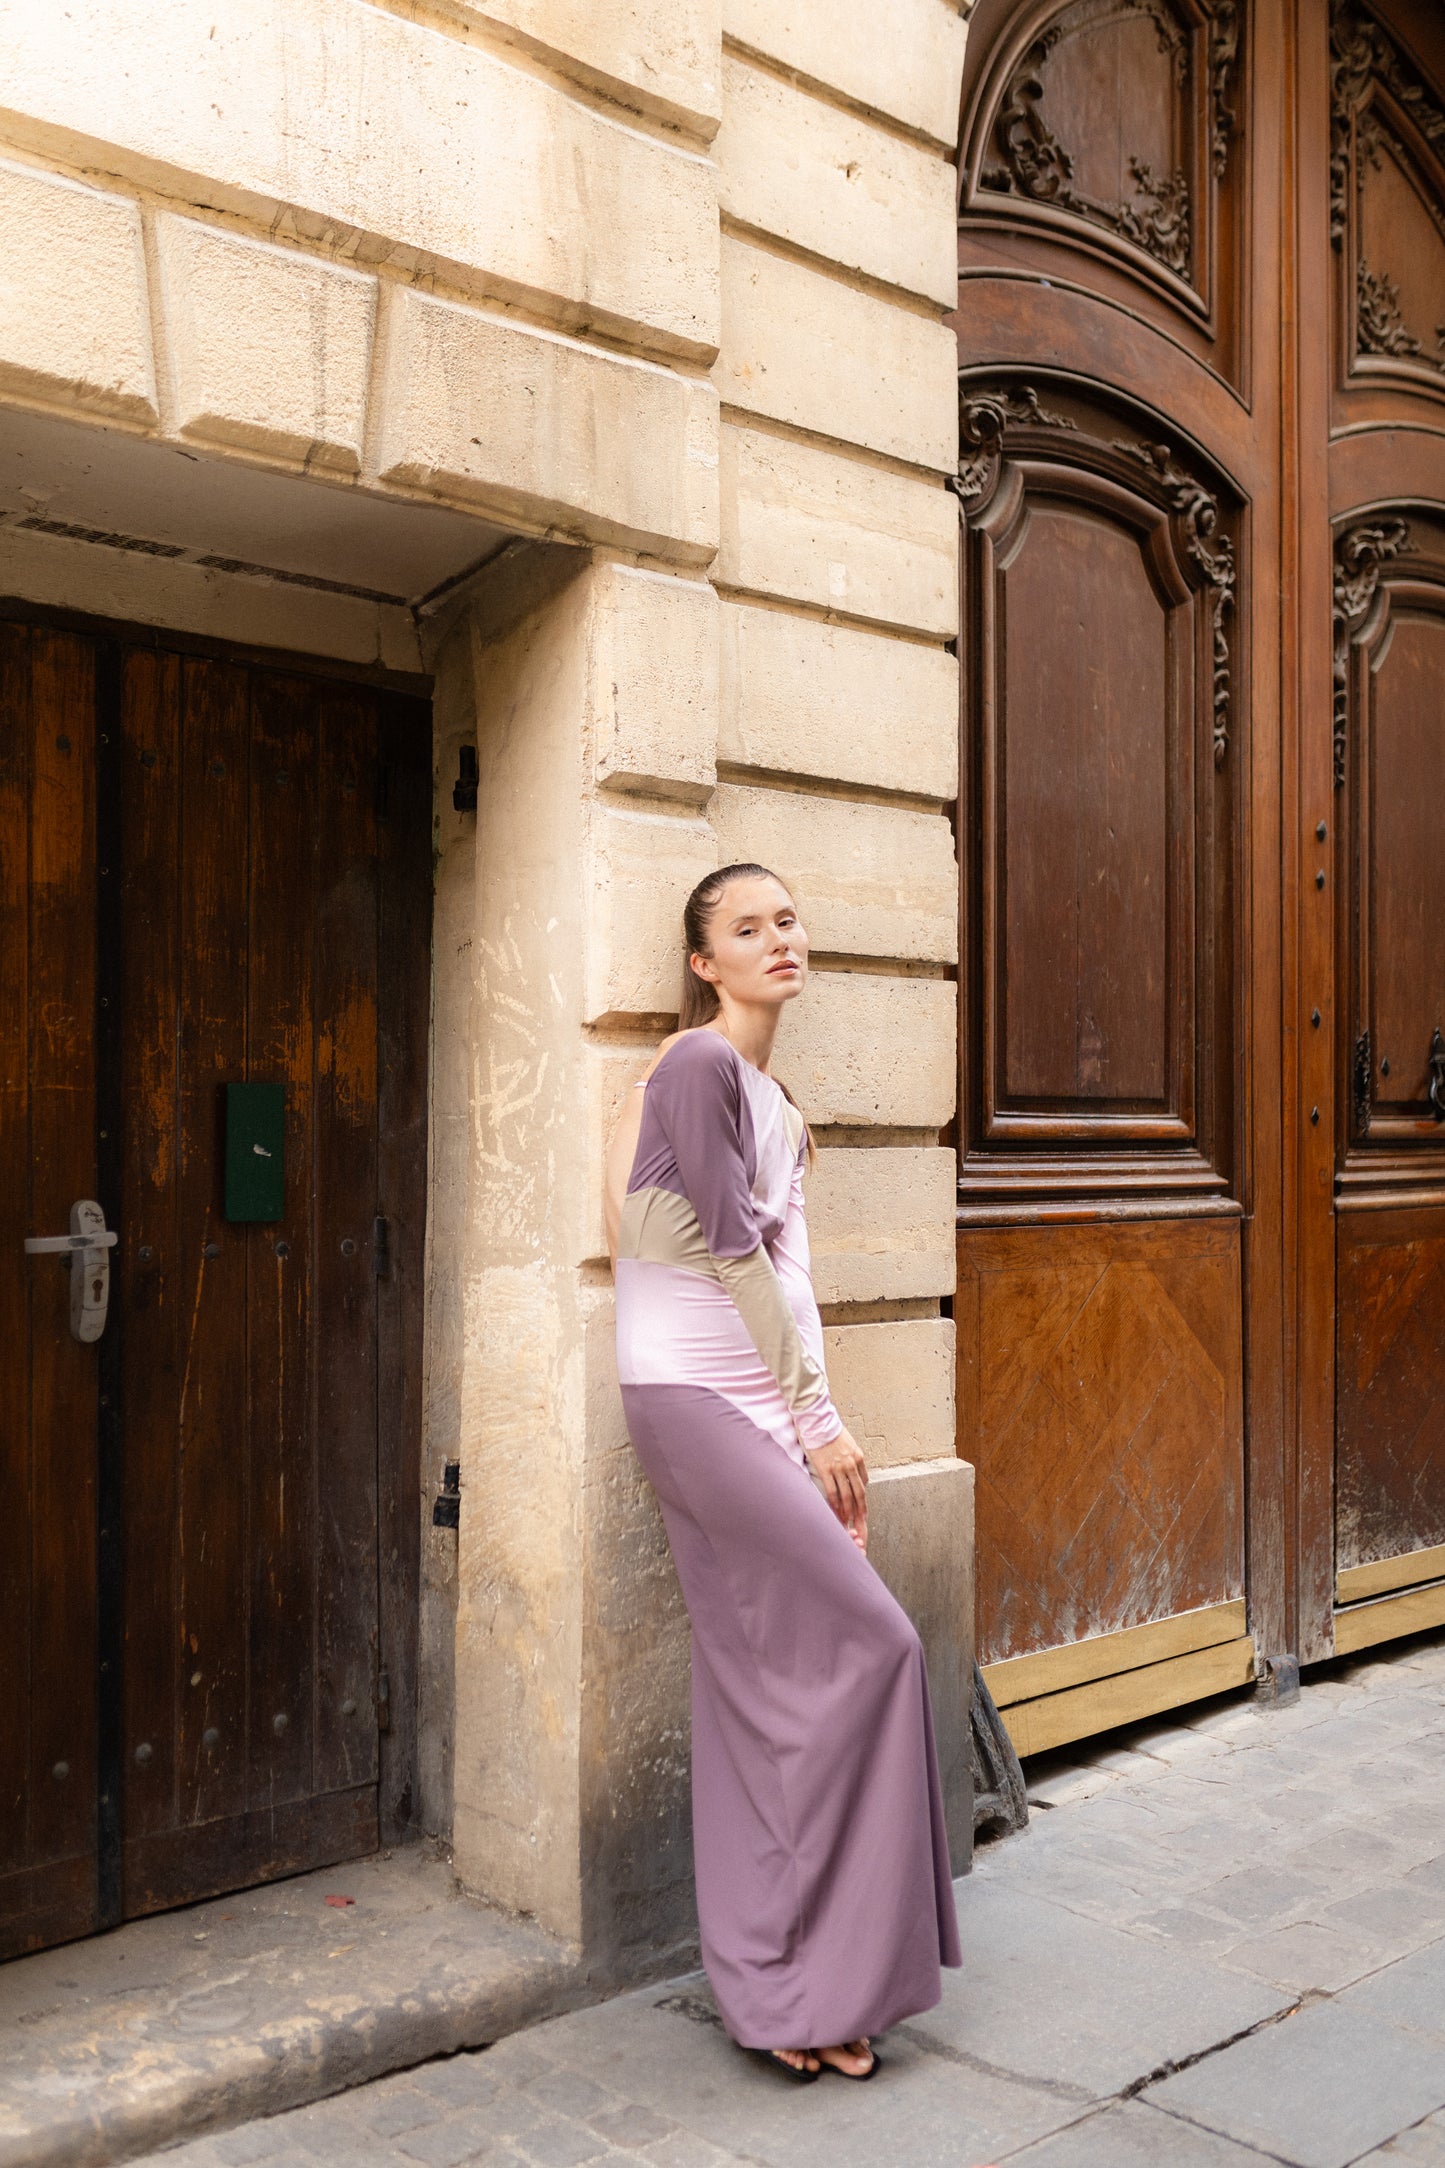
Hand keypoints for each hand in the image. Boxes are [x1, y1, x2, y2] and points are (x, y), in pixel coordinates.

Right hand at [804, 1425, 867, 1553]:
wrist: (818, 1421)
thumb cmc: (831, 1432)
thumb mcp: (849, 1444)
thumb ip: (853, 1460)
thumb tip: (856, 1475)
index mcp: (858, 1458)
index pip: (864, 1483)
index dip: (863, 1499)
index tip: (862, 1511)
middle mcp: (851, 1464)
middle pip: (859, 1493)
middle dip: (860, 1512)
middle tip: (860, 1525)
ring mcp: (839, 1468)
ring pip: (847, 1495)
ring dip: (848, 1512)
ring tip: (847, 1524)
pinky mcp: (825, 1470)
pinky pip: (832, 1491)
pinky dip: (835, 1505)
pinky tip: (836, 1513)